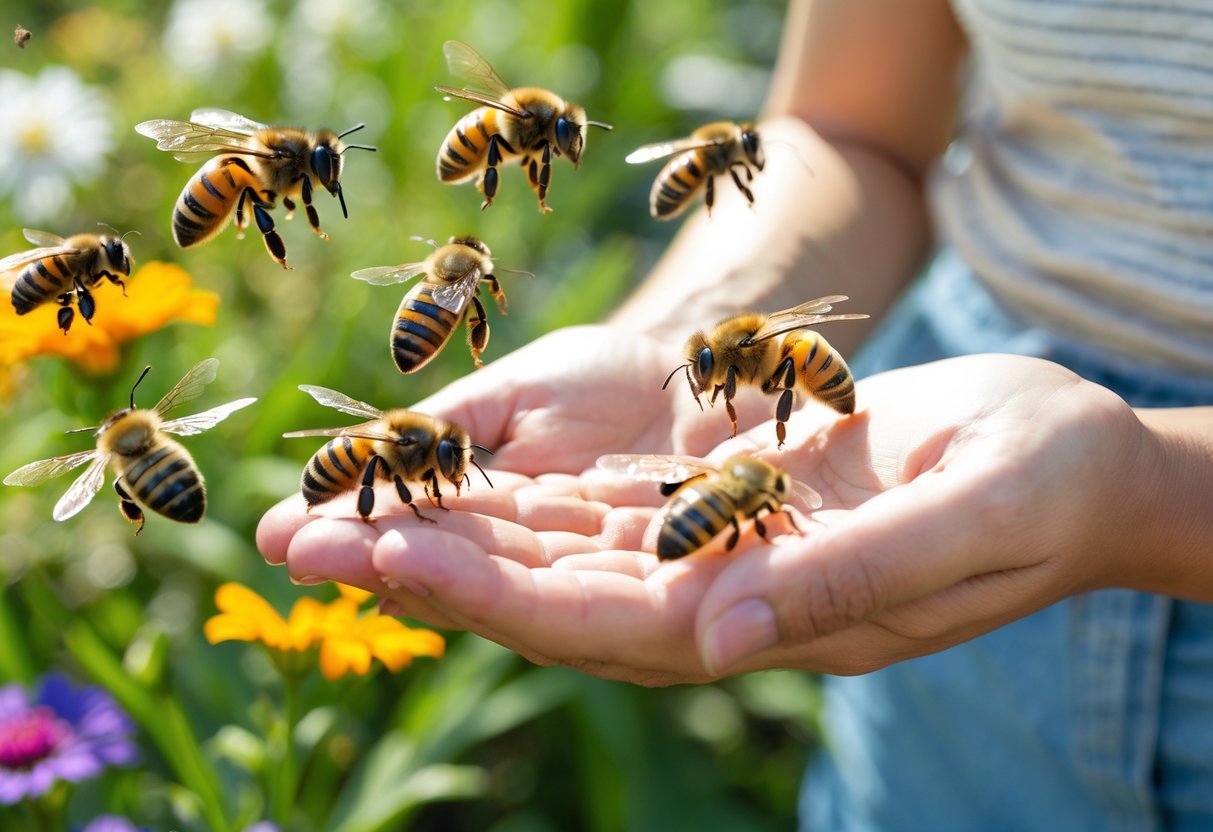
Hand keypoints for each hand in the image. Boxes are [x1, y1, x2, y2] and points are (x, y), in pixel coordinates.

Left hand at [260, 354, 1158, 684]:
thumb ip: (851, 580)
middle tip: (304, 542)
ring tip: (347, 506)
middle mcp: (731, 601)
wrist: (1074, 463)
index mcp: (781, 621)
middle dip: (429, 568)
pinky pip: (605, 508)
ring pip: (562, 552)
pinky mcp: (725, 507)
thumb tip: (720, 637)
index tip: (382, 556)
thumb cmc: (1043, 485)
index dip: (489, 593)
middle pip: (553, 595)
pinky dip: (524, 495)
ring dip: (456, 530)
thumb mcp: (972, 518)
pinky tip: (454, 479)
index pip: (606, 622)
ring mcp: (722, 555)